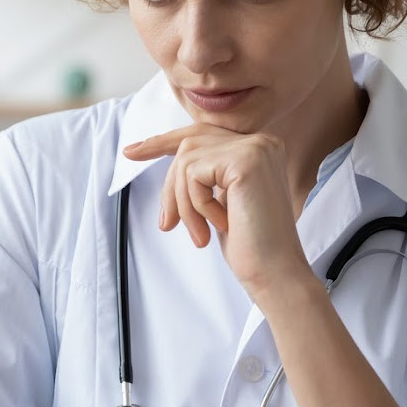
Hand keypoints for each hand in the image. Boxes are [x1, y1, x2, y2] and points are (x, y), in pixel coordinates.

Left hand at [122, 124, 313, 295]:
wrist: (275, 273)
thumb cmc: (251, 246)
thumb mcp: (220, 202)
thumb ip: (205, 177)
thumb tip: (172, 169)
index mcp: (258, 148)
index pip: (201, 134)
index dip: (163, 142)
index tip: (131, 152)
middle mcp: (260, 141)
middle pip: (189, 144)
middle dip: (170, 185)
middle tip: (166, 224)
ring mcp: (255, 148)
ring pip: (186, 162)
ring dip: (184, 204)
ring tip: (200, 234)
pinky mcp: (245, 161)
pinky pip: (194, 175)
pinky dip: (196, 206)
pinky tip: (220, 225)